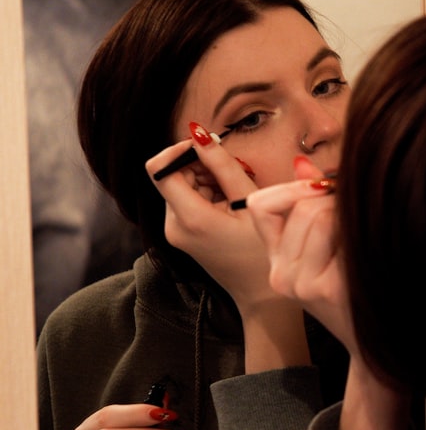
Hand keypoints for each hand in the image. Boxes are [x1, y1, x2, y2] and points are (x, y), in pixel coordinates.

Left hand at [145, 137, 273, 310]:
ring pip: (182, 186)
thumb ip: (223, 165)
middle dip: (201, 167)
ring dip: (208, 181)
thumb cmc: (263, 251)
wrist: (261, 295)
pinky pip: (188, 201)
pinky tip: (231, 207)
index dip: (179, 150)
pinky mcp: (182, 234)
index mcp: (189, 217)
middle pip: (173, 175)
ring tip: (236, 196)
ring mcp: (175, 231)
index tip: (207, 148)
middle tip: (234, 176)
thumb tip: (199, 134)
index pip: (159, 167)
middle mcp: (173, 225)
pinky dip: (208, 195)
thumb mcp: (249, 202)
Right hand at [243, 157, 353, 349]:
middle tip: (356, 215)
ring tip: (361, 236)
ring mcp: (302, 284)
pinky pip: (341, 233)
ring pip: (321, 215)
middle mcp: (281, 275)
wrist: (377, 343)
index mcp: (276, 263)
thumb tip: (302, 162)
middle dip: (334, 200)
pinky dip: (359, 234)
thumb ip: (310, 206)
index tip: (321, 190)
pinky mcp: (327, 288)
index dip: (291, 188)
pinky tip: (368, 253)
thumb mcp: (326, 250)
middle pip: (302, 206)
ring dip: (348, 215)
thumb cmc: (355, 291)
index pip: (260, 205)